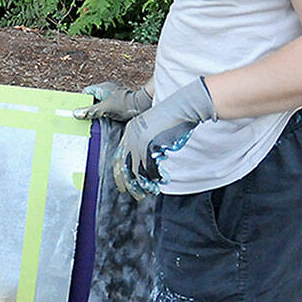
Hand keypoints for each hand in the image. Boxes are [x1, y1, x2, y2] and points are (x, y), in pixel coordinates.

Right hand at [74, 81, 152, 121]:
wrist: (143, 107)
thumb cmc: (125, 105)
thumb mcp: (105, 108)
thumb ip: (90, 111)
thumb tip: (76, 113)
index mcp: (102, 88)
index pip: (86, 92)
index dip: (81, 100)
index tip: (78, 108)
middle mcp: (107, 91)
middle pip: (91, 100)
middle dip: (88, 108)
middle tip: (83, 116)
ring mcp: (112, 98)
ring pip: (98, 105)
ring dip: (95, 112)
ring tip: (92, 120)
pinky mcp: (117, 105)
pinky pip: (105, 109)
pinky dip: (102, 115)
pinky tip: (101, 121)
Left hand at [114, 77, 215, 199]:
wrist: (181, 108)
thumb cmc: (172, 117)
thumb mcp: (154, 127)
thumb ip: (148, 141)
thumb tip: (149, 160)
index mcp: (130, 130)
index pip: (120, 155)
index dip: (121, 171)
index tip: (123, 184)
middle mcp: (131, 136)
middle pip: (125, 165)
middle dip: (128, 182)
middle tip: (135, 193)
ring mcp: (139, 142)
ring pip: (138, 169)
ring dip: (145, 182)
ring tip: (151, 190)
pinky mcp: (150, 146)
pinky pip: (150, 167)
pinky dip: (156, 176)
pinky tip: (161, 180)